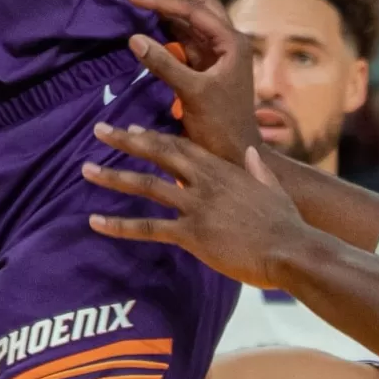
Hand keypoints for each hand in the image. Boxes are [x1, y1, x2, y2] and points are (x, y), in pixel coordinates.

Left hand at [84, 123, 306, 286]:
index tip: (133, 128)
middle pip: (157, 153)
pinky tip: (96, 222)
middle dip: (125, 141)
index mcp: (222, 168)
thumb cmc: (286, 223)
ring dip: (113, 177)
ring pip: (146, 185)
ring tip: (85, 170)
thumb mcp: (273, 187)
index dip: (155, 136)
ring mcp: (195, 206)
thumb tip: (253, 154)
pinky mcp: (191, 234)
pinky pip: (147, 227)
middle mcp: (204, 181)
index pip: (181, 145)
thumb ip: (259, 170)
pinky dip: (119, 225)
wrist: (292, 250)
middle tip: (99, 130)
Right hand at [117, 0, 259, 160]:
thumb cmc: (220, 126)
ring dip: (170, 0)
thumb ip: (164, 64)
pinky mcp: (206, 64)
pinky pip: (186, 33)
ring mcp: (217, 52)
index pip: (194, 9)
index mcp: (232, 42)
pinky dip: (168, 21)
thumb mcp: (192, 93)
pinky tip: (150, 15)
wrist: (236, 154)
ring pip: (194, 14)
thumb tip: (133, 37)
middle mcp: (228, 40)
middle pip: (201, 0)